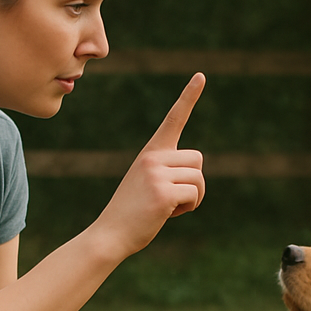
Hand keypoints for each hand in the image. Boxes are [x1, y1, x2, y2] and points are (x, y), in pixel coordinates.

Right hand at [94, 73, 205, 256]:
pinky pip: (195, 195)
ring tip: (167, 207)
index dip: (189, 97)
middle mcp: (153, 157)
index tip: (201, 76)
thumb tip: (195, 182)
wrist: (110, 234)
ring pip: (199, 178)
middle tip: (170, 199)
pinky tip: (167, 215)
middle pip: (197, 160)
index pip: (174, 119)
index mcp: (150, 152)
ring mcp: (157, 174)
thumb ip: (169, 174)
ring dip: (192, 198)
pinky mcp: (164, 192)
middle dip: (192, 182)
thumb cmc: (132, 214)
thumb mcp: (149, 185)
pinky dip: (188, 209)